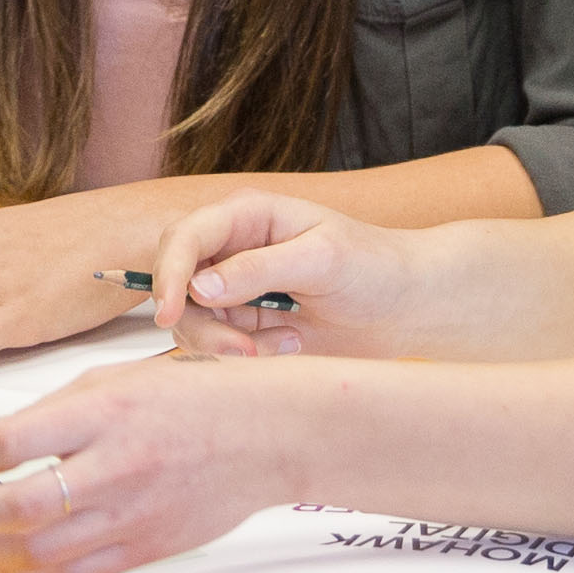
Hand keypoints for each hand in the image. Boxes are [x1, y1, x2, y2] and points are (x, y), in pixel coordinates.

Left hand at [0, 355, 322, 572]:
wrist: (270, 435)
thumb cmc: (192, 398)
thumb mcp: (115, 377)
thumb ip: (52, 412)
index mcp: (104, 412)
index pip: (11, 440)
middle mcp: (115, 468)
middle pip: (15, 507)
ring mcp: (130, 516)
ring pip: (36, 551)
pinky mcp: (143, 549)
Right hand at [137, 190, 441, 358]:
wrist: (406, 307)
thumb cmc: (374, 267)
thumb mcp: (321, 261)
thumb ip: (258, 270)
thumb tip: (198, 288)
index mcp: (247, 216)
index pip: (184, 237)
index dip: (167, 273)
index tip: (170, 313)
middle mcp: (231, 250)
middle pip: (176, 285)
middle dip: (201, 324)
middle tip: (242, 351)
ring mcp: (234, 290)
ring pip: (193, 324)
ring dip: (229, 345)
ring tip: (288, 344)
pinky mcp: (244, 325)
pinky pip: (220, 347)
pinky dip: (249, 355)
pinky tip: (292, 345)